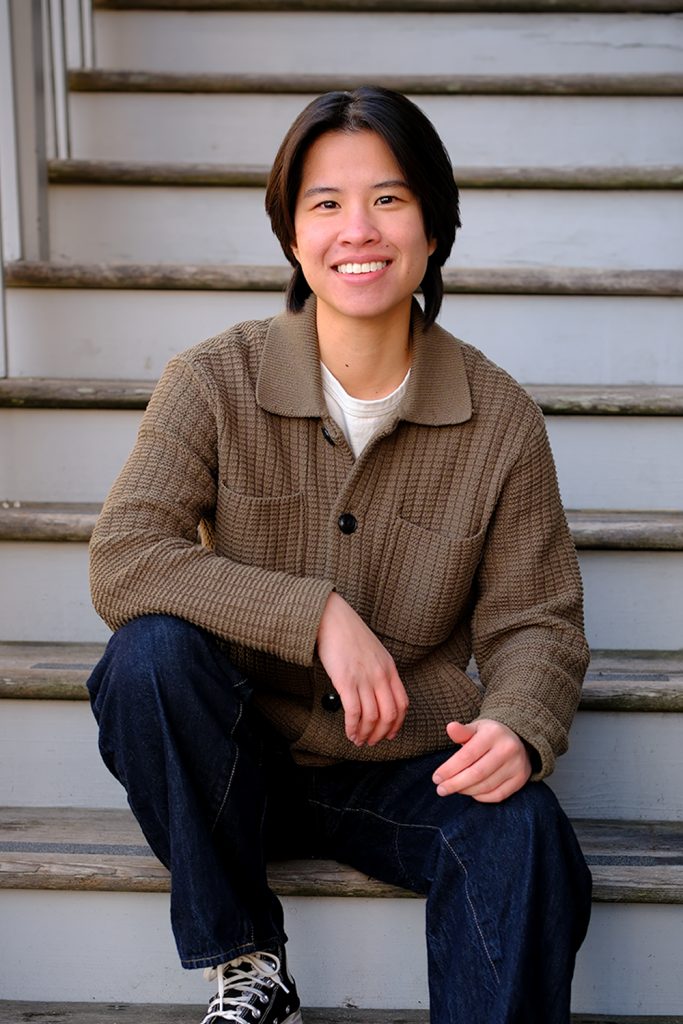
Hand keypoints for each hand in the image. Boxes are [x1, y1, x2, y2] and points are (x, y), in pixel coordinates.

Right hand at [316, 591, 408, 745]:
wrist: (332, 618)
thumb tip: (377, 693)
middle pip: (389, 714)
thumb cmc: (349, 634)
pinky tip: (349, 733)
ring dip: (366, 734)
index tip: (390, 734)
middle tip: (372, 742)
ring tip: (358, 740)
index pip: (402, 703)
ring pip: (372, 717)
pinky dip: (353, 727)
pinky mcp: (346, 681)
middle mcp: (380, 675)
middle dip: (381, 734)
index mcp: (389, 668)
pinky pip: (354, 712)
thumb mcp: (374, 651)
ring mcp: (364, 679)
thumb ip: (379, 671)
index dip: (397, 724)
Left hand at [432, 719, 531, 802]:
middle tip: (441, 790)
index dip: (449, 769)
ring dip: (466, 790)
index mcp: (493, 733)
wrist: (518, 738)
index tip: (436, 778)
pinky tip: (471, 793)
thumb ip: (462, 731)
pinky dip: (481, 797)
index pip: (467, 755)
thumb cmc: (489, 734)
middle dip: (455, 784)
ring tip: (454, 789)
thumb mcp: (476, 728)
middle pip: (477, 773)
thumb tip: (450, 727)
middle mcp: (508, 749)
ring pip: (486, 786)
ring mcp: (517, 765)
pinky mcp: (521, 779)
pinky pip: (498, 795)